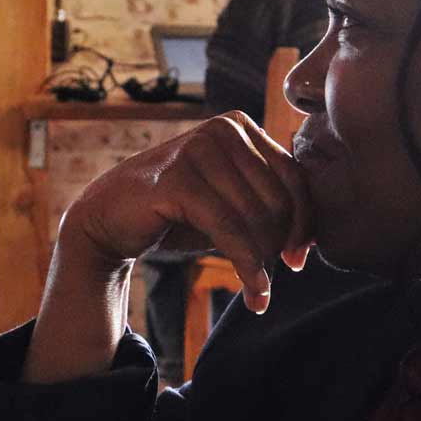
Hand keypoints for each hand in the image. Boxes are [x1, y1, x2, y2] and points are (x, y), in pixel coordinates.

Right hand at [62, 112, 313, 311]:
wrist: (108, 219)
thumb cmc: (173, 213)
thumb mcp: (227, 202)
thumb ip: (264, 203)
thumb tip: (312, 238)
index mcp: (239, 126)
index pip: (294, 178)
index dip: (304, 223)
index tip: (297, 260)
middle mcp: (223, 129)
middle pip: (279, 200)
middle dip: (277, 246)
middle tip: (264, 276)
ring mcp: (199, 150)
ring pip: (257, 219)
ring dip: (262, 264)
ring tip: (254, 287)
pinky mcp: (178, 179)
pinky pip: (230, 231)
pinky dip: (248, 268)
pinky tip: (254, 294)